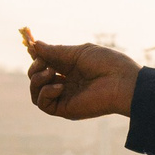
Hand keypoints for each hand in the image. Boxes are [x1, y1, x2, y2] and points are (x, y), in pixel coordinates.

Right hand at [24, 34, 140, 120]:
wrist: (122, 82)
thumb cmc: (107, 64)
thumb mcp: (78, 53)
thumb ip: (55, 52)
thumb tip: (34, 45)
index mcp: (70, 69)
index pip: (45, 64)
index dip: (37, 57)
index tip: (32, 47)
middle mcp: (65, 83)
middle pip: (36, 78)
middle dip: (35, 67)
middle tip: (44, 62)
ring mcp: (64, 97)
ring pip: (35, 92)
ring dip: (36, 79)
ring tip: (50, 72)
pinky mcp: (65, 109)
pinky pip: (42, 104)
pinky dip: (45, 92)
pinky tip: (59, 85)